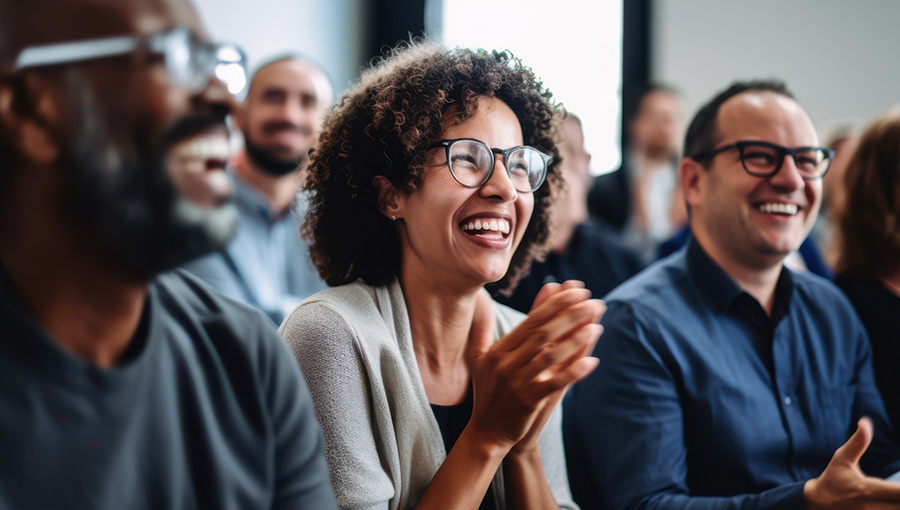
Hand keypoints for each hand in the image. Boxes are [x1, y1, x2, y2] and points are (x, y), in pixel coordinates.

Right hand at [465, 281, 602, 451]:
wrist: (486, 432)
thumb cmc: (488, 392)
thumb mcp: (479, 359)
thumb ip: (483, 329)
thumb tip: (482, 299)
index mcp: (497, 350)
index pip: (531, 320)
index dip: (555, 303)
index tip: (575, 290)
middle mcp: (505, 363)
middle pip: (543, 333)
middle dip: (570, 315)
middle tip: (593, 301)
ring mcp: (516, 382)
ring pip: (551, 355)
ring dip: (576, 339)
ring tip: (596, 325)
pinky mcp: (528, 400)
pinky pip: (555, 382)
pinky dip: (574, 371)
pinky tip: (592, 361)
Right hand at [805, 417, 899, 508]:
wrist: (818, 503)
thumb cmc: (833, 478)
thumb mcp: (842, 458)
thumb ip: (858, 442)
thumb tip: (865, 422)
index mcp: (867, 489)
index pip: (899, 493)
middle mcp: (871, 507)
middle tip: (899, 488)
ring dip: (898, 503)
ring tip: (896, 494)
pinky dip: (892, 508)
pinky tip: (891, 502)